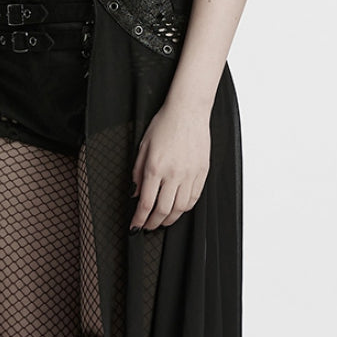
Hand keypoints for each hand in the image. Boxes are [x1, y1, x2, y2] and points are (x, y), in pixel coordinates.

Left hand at [130, 99, 210, 231]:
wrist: (188, 110)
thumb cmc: (164, 124)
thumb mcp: (143, 147)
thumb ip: (137, 173)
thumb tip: (135, 194)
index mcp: (155, 167)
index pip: (146, 203)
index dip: (139, 219)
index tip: (135, 226)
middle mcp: (174, 174)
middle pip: (163, 210)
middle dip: (153, 223)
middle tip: (147, 226)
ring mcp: (190, 174)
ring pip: (180, 208)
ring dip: (169, 219)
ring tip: (162, 221)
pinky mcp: (202, 172)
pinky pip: (193, 198)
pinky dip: (184, 208)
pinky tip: (177, 209)